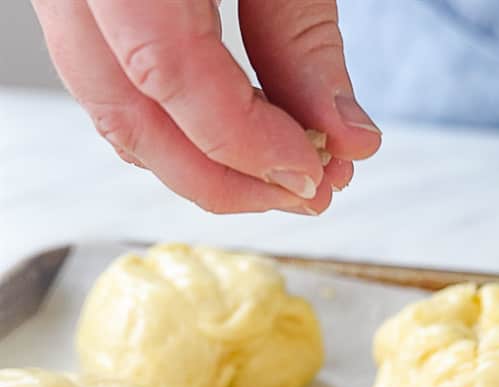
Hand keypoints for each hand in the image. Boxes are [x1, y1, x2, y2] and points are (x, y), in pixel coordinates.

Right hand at [31, 0, 380, 213]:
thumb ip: (305, 34)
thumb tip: (345, 141)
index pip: (168, 71)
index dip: (244, 145)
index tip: (314, 180)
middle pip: (126, 110)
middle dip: (221, 176)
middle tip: (305, 196)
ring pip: (108, 104)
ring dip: (196, 160)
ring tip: (280, 173)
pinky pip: (108, 74)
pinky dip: (172, 118)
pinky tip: (237, 134)